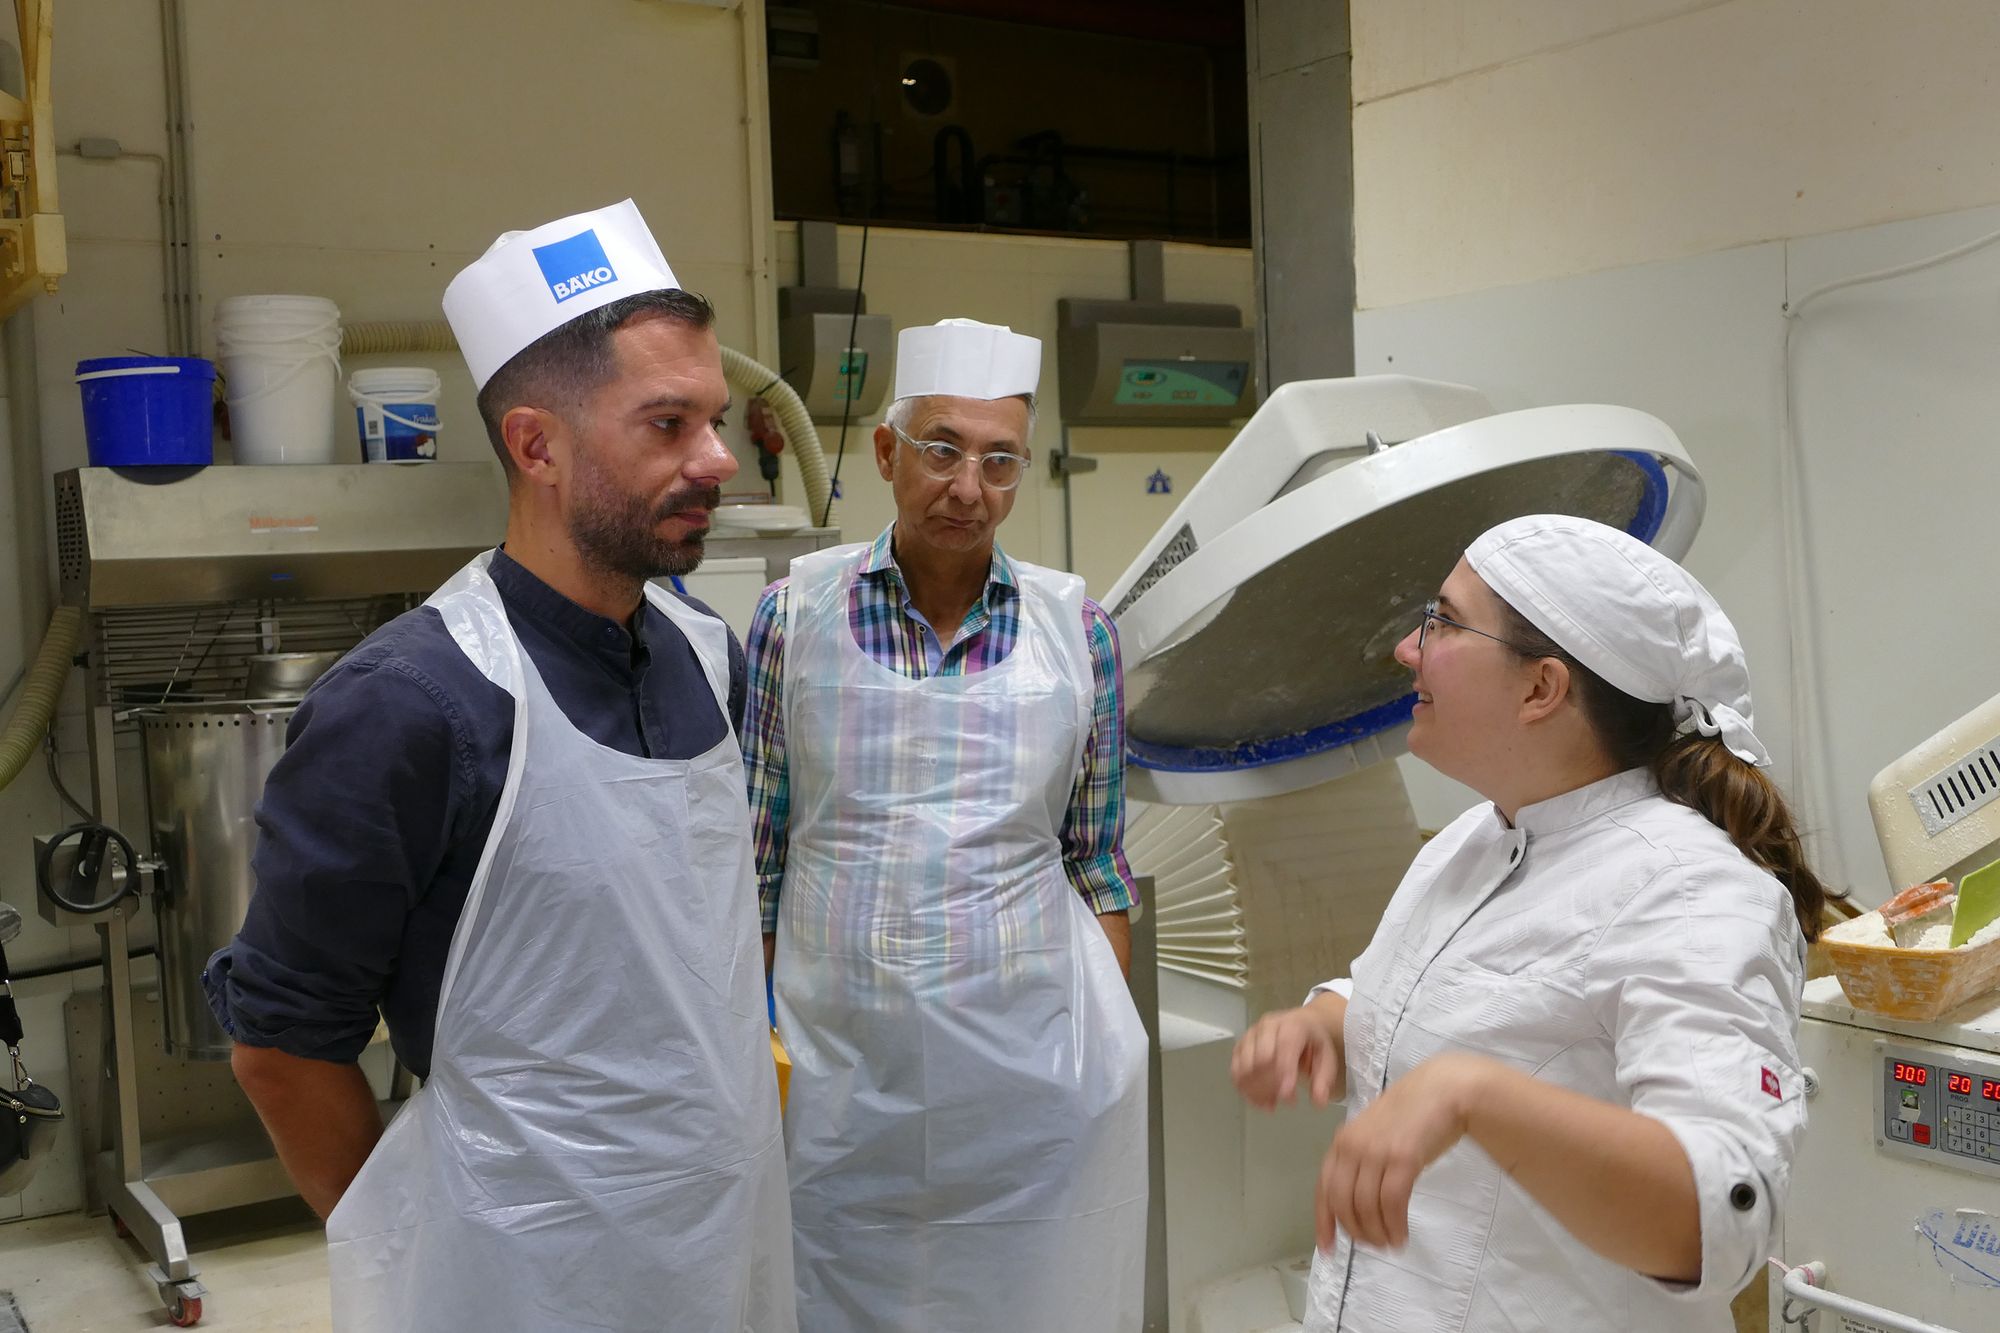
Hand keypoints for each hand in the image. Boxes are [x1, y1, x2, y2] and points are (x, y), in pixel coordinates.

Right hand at [1231, 1002, 1341, 1109]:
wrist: (1300, 1025)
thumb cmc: (1313, 1043)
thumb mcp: (1327, 1058)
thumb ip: (1323, 1080)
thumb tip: (1319, 1103)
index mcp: (1292, 1025)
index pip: (1284, 1046)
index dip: (1284, 1072)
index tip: (1287, 1097)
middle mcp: (1267, 1027)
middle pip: (1260, 1057)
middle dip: (1271, 1085)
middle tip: (1289, 1101)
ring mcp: (1250, 1035)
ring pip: (1244, 1066)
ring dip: (1255, 1091)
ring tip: (1272, 1104)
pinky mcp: (1240, 1046)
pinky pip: (1236, 1070)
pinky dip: (1244, 1090)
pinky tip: (1259, 1101)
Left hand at [1315, 1052, 1493, 1252]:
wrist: (1442, 1090)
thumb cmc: (1411, 1113)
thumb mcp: (1374, 1135)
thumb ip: (1361, 1162)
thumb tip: (1356, 1204)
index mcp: (1341, 1142)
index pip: (1324, 1190)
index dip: (1324, 1222)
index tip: (1329, 1249)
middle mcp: (1352, 1148)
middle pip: (1344, 1203)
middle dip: (1357, 1232)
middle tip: (1374, 1246)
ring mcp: (1376, 1152)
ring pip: (1367, 1207)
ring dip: (1378, 1233)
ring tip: (1392, 1244)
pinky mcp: (1403, 1158)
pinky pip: (1392, 1202)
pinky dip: (1395, 1225)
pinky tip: (1402, 1235)